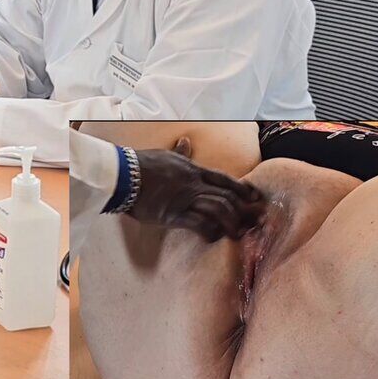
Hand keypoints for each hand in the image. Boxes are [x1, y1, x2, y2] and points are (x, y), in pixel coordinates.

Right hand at [129, 137, 266, 241]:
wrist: (123, 174)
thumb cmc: (141, 164)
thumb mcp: (165, 155)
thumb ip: (180, 152)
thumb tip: (185, 141)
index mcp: (193, 170)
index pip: (225, 180)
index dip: (243, 189)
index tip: (254, 197)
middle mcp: (193, 184)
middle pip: (228, 197)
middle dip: (244, 210)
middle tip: (253, 221)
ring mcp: (185, 199)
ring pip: (219, 210)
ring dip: (231, 223)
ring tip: (236, 234)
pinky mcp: (174, 215)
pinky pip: (200, 224)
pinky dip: (210, 232)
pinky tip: (212, 237)